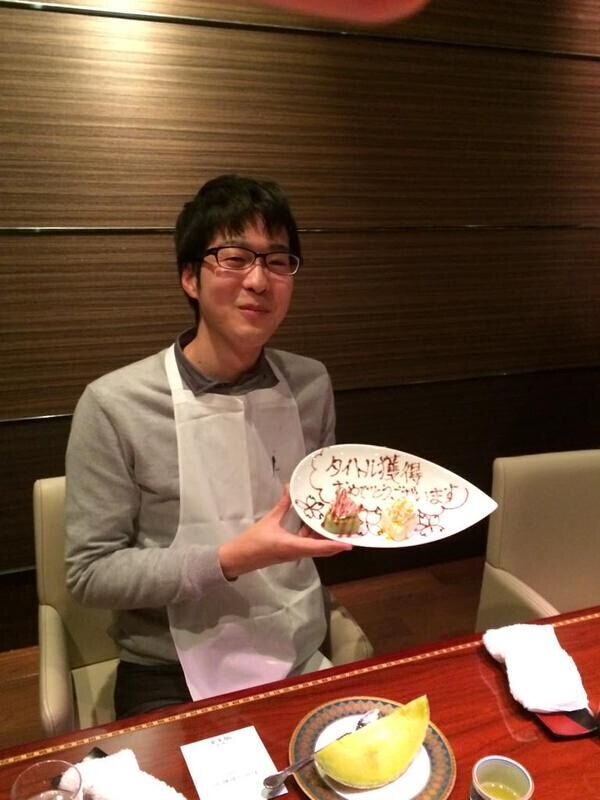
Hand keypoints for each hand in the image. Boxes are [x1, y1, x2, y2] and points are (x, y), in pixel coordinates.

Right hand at [218, 485, 351, 579]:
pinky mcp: (289, 553)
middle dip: (335, 542)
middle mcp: (297, 552)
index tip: (350, 544)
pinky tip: (313, 525)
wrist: (239, 558)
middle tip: (347, 531)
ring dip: (325, 540)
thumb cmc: (253, 541)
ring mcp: (294, 554)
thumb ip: (282, 504)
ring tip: (334, 525)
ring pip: (315, 548)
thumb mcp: (269, 520)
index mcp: (293, 546)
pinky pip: (306, 546)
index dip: (335, 545)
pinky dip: (313, 538)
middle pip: (322, 550)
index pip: (320, 547)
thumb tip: (289, 487)